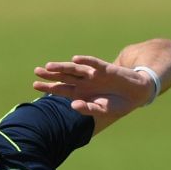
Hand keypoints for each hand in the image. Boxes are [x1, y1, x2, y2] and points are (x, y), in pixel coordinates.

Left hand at [32, 54, 153, 118]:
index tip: (34, 85)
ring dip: (63, 67)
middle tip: (37, 71)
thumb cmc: (116, 103)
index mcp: (80, 93)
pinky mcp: (106, 69)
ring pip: (75, 69)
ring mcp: (93, 74)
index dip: (48, 87)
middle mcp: (84, 82)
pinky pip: (93, 64)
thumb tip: (73, 105)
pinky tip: (75, 59)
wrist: (135, 95)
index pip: (61, 89)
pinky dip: (85, 61)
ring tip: (50, 66)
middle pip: (64, 77)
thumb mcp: (101, 110)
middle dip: (50, 75)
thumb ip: (87, 109)